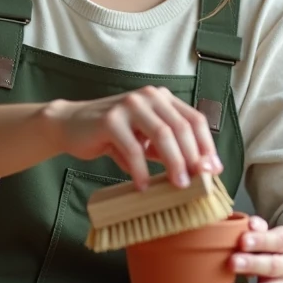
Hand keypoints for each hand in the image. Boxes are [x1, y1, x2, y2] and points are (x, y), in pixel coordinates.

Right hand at [47, 86, 222, 189]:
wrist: (70, 125)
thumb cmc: (113, 135)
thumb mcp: (146, 140)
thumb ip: (169, 149)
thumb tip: (200, 172)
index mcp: (162, 98)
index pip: (194, 119)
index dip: (207, 146)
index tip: (213, 170)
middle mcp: (149, 96)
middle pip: (181, 127)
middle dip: (193, 157)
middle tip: (197, 182)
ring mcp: (129, 104)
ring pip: (162, 134)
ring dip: (174, 163)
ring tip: (177, 185)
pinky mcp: (110, 120)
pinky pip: (133, 148)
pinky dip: (141, 171)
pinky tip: (142, 185)